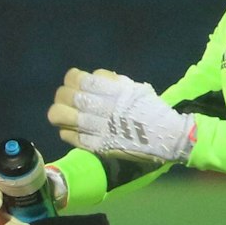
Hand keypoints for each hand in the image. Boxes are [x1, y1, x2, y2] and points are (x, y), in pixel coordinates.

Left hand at [48, 68, 194, 165]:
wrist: (166, 137)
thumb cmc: (151, 109)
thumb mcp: (134, 88)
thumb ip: (111, 82)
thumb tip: (90, 79)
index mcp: (114, 90)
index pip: (78, 79)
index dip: (71, 79)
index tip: (75, 82)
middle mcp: (103, 107)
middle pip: (65, 96)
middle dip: (63, 95)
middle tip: (68, 99)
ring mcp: (98, 128)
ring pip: (60, 116)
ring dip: (59, 112)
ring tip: (66, 114)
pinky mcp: (96, 145)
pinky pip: (68, 135)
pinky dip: (66, 130)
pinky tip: (72, 129)